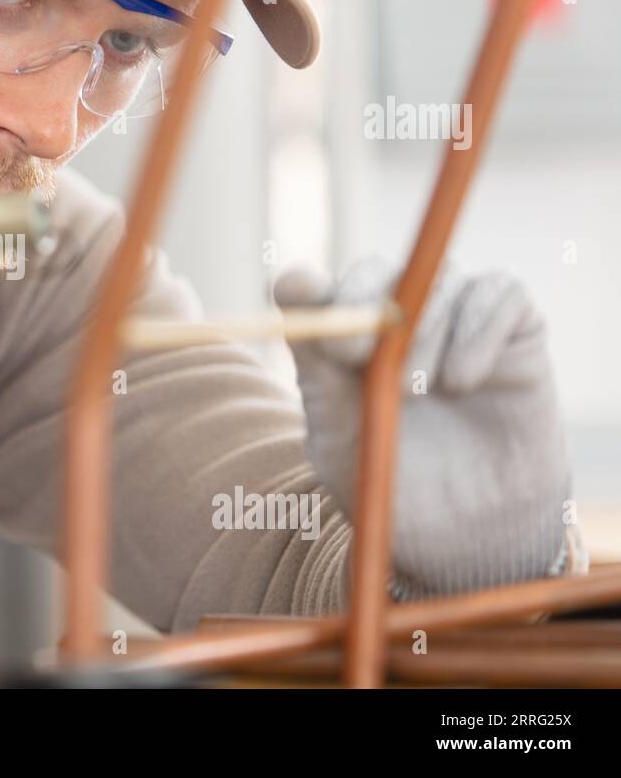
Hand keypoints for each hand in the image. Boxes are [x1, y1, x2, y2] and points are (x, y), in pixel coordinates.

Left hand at [274, 258, 570, 596]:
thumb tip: (294, 289)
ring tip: (422, 391)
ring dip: (424, 331)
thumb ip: (317, 371)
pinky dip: (478, 329)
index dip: (306, 290)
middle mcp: (395, 321)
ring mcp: (456, 318)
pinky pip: (499, 290)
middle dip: (364, 303)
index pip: (311, 288)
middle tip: (361, 356)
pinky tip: (461, 381)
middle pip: (374, 271)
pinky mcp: (515, 327)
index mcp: (339, 343)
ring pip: (438, 279)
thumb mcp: (339, 437)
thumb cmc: (393, 486)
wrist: (466, 538)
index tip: (308, 313)